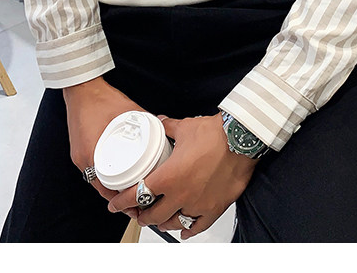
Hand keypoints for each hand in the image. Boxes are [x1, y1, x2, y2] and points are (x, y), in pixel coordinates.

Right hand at [62, 76, 144, 220]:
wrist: (81, 86)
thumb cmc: (101, 97)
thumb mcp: (129, 111)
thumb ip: (145, 122)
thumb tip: (162, 130)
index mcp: (91, 153)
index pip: (105, 187)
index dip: (121, 198)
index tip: (134, 204)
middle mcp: (82, 158)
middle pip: (101, 186)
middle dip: (118, 196)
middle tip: (136, 201)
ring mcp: (78, 154)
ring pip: (96, 178)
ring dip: (111, 185)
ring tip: (128, 189)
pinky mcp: (78, 149)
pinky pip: (92, 167)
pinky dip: (105, 173)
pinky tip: (117, 172)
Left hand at [106, 112, 259, 239]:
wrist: (241, 141)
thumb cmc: (215, 135)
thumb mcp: (185, 127)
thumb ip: (169, 128)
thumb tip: (161, 123)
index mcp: (168, 176)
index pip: (138, 195)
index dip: (122, 202)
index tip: (115, 205)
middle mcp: (180, 195)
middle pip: (153, 215)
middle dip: (142, 215)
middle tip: (137, 213)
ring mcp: (197, 204)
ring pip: (174, 224)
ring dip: (163, 224)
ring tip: (158, 220)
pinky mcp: (214, 208)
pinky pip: (198, 228)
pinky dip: (188, 232)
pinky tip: (183, 233)